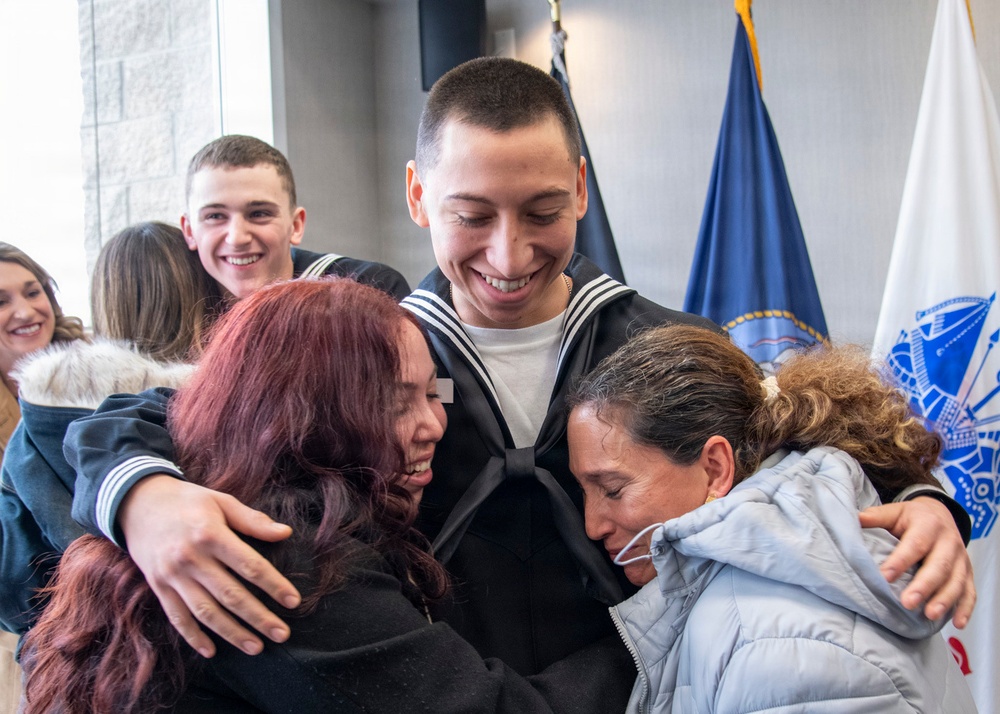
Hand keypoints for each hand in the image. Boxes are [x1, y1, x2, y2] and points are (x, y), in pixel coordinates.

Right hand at [119, 475, 300, 656]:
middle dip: (258, 617)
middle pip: (230, 595)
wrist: (137, 502)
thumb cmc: (187, 501)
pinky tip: (211, 651)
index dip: (273, 585)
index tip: (293, 601)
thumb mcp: (221, 501)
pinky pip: (177, 617)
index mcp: (210, 534)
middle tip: (282, 634)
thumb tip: (285, 532)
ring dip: (232, 633)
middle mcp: (191, 559)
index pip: (249, 565)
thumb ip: (252, 520)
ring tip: (256, 647)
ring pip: (206, 612)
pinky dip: (193, 636)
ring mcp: (172, 576)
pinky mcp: (158, 586)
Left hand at [859, 497, 975, 627]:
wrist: (939, 514)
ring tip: (929, 615)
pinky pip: (970, 592)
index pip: (914, 544)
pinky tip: (957, 624)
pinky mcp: (968, 573)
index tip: (885, 577)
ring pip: (956, 581)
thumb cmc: (911, 518)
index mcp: (928, 524)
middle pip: (939, 565)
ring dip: (944, 600)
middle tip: (908, 602)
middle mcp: (948, 542)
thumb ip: (876, 517)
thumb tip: (854, 519)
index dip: (900, 561)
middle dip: (924, 586)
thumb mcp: (894, 512)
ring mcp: (961, 559)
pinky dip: (965, 609)